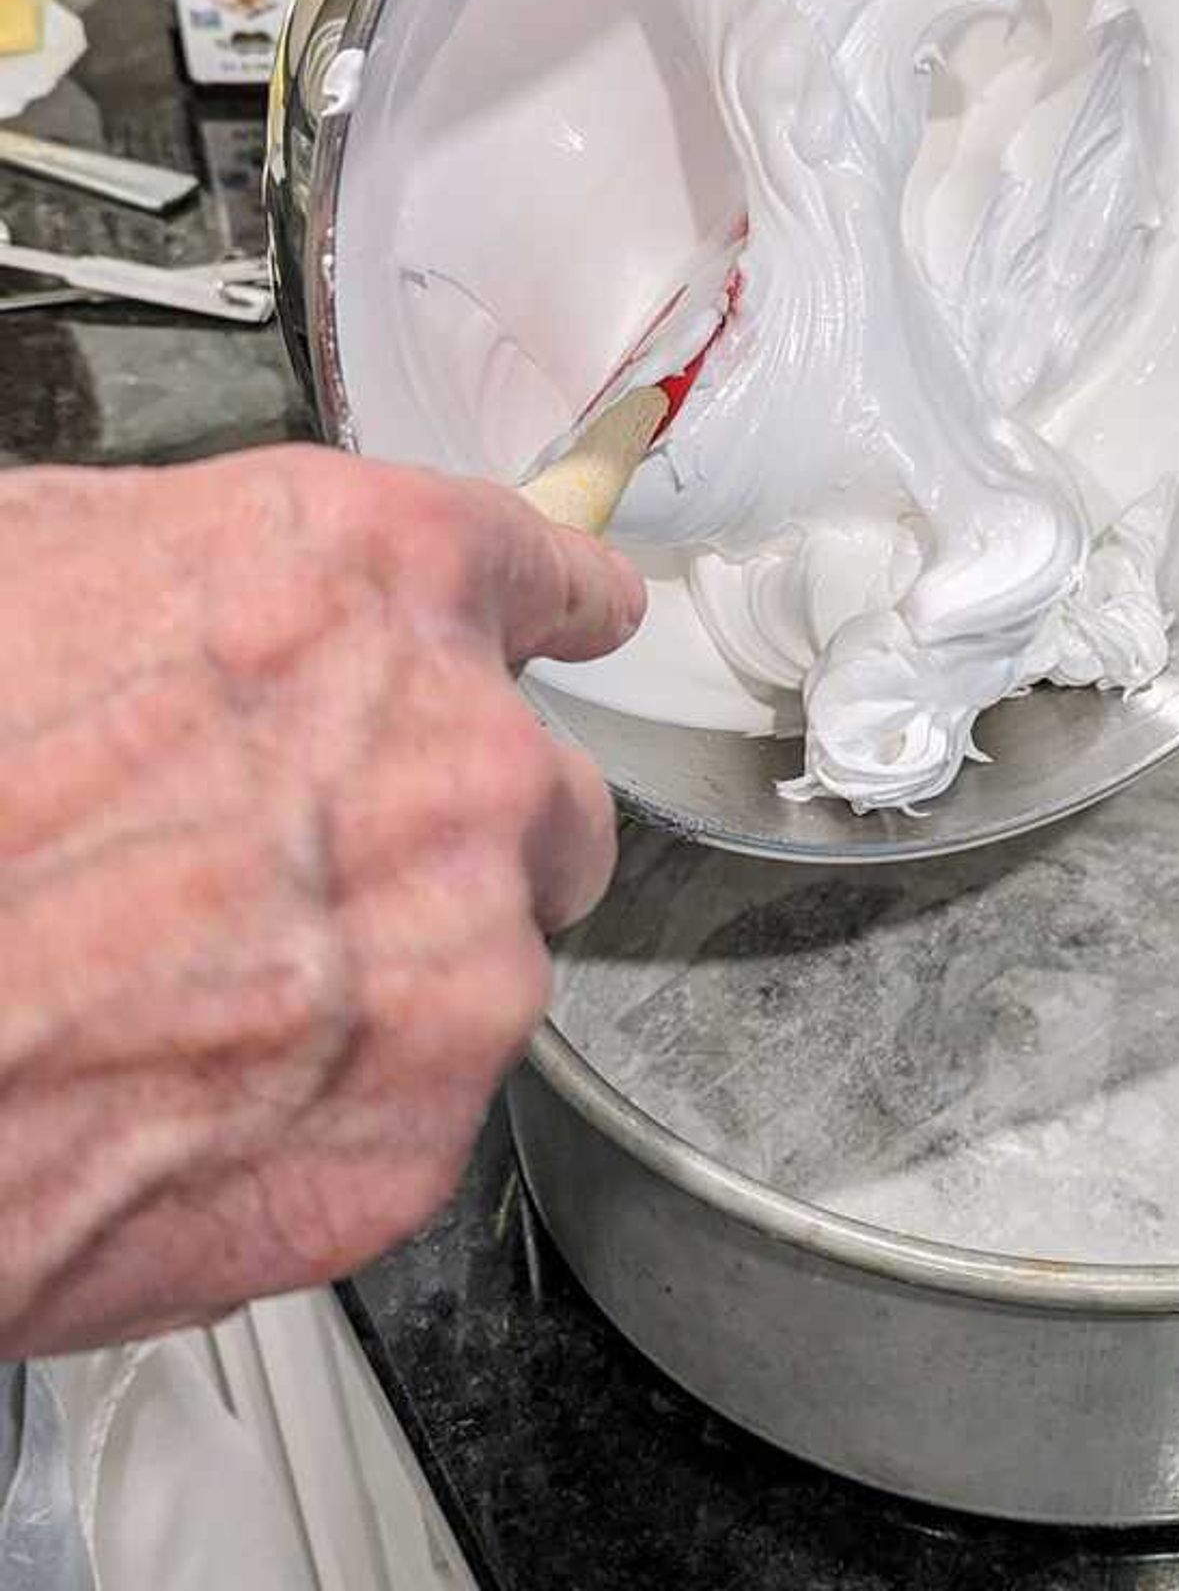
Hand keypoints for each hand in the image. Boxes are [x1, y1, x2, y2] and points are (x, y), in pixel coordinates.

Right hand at [0, 446, 640, 1356]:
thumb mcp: (55, 571)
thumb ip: (231, 586)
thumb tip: (266, 618)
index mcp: (376, 584)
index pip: (542, 573)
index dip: (556, 603)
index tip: (587, 617)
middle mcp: (462, 762)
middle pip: (542, 794)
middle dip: (455, 829)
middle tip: (302, 867)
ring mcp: (458, 961)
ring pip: (485, 962)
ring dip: (388, 976)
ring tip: (196, 995)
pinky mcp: (412, 1142)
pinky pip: (413, 1107)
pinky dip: (327, 1110)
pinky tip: (186, 1090)